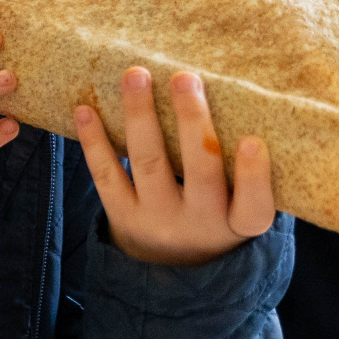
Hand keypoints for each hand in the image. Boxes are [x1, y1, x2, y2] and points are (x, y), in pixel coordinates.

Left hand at [75, 67, 274, 266]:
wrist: (172, 263)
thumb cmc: (218, 213)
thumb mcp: (241, 203)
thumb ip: (244, 168)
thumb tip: (238, 97)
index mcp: (240, 223)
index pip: (254, 205)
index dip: (254, 176)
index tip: (252, 140)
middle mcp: (201, 225)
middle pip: (200, 172)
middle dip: (192, 122)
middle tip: (185, 78)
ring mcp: (158, 221)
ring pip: (149, 164)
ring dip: (140, 116)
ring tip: (136, 76)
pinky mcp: (122, 217)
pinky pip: (107, 176)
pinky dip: (94, 142)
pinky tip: (85, 111)